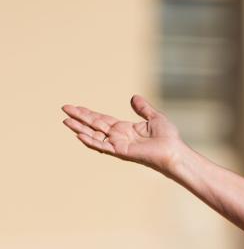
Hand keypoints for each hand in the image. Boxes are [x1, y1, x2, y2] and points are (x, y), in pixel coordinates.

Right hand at [62, 94, 186, 174]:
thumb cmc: (169, 138)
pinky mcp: (121, 152)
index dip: (88, 113)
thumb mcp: (155, 118)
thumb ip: (143, 108)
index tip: (75, 107)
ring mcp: (119, 145)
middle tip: (64, 109)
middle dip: (79, 117)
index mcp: (125, 129)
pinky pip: (103, 146)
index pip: (102, 120)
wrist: (175, 151)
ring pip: (94, 135)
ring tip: (65, 120)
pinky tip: (79, 135)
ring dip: (79, 128)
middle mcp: (119, 137)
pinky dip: (91, 141)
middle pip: (94, 125)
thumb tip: (133, 97)